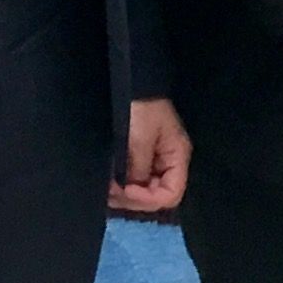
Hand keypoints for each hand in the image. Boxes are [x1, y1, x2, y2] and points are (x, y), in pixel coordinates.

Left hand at [108, 95, 190, 214]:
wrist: (131, 83)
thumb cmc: (140, 108)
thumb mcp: (140, 138)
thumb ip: (138, 168)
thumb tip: (130, 191)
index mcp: (176, 157)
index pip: (171, 194)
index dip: (149, 199)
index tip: (126, 189)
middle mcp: (168, 162)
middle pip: (157, 195)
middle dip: (133, 198)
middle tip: (110, 192)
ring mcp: (154, 160)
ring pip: (143, 190)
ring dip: (125, 193)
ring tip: (106, 188)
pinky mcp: (139, 156)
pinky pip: (134, 179)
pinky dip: (121, 184)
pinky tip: (109, 181)